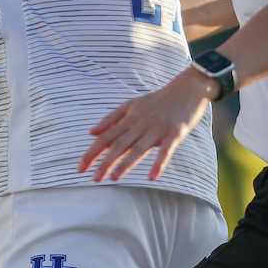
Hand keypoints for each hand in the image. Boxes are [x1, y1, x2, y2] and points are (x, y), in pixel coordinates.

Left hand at [77, 68, 215, 181]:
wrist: (187, 89)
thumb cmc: (158, 100)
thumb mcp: (131, 105)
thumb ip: (111, 119)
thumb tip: (91, 132)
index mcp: (128, 119)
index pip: (106, 138)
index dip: (92, 153)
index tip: (80, 168)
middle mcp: (140, 125)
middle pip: (119, 144)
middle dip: (105, 162)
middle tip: (94, 178)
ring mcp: (157, 130)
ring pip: (139, 148)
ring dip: (126, 163)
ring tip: (114, 178)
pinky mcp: (175, 134)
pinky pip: (166, 150)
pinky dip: (159, 163)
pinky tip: (152, 176)